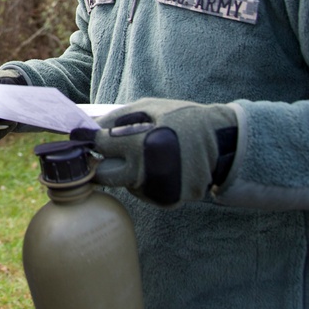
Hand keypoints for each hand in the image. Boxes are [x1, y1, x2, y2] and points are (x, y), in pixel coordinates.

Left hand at [92, 98, 237, 206]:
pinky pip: (144, 193)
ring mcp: (156, 189)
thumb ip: (115, 118)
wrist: (221, 141)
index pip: (98, 146)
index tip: (90, 139)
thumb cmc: (182, 118)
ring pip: (124, 185)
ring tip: (149, 155)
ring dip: (128, 173)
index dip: (91, 142)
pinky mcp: (167, 201)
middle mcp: (144, 170)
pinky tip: (161, 168)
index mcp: (136, 143)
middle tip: (114, 153)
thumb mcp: (148, 107)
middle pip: (102, 176)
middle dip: (102, 165)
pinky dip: (145, 183)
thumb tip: (86, 126)